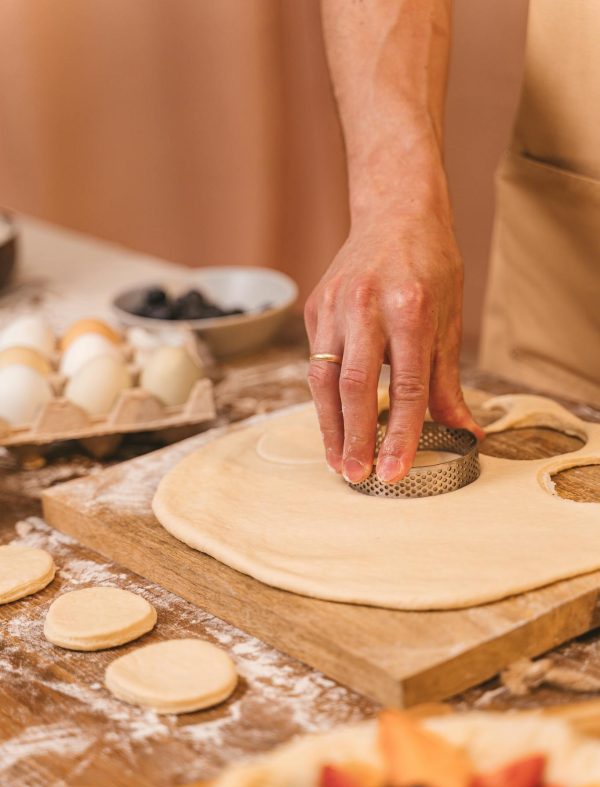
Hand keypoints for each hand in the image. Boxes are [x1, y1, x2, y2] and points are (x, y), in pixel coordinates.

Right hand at [305, 210, 483, 483]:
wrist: (394, 211)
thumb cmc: (430, 264)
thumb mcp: (450, 317)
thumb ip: (448, 381)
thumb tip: (464, 432)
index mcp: (411, 307)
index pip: (405, 386)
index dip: (399, 434)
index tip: (394, 471)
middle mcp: (366, 305)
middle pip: (354, 386)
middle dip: (355, 438)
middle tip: (358, 476)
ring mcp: (334, 305)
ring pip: (323, 379)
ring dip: (330, 427)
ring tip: (339, 462)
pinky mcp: (314, 308)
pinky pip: (316, 362)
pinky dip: (324, 398)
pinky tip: (333, 424)